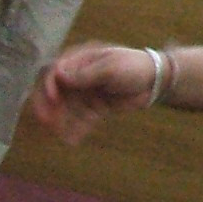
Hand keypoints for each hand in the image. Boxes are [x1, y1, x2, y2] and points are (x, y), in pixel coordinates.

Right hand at [32, 41, 157, 142]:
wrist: (156, 81)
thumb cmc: (134, 66)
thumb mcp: (111, 67)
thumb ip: (86, 74)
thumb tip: (59, 75)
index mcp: (79, 61)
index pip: (54, 72)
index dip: (49, 86)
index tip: (54, 99)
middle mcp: (78, 77)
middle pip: (55, 92)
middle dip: (48, 106)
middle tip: (46, 121)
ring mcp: (85, 93)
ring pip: (66, 109)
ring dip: (61, 121)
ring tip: (60, 135)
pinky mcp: (94, 107)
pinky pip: (81, 119)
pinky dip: (76, 129)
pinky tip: (72, 140)